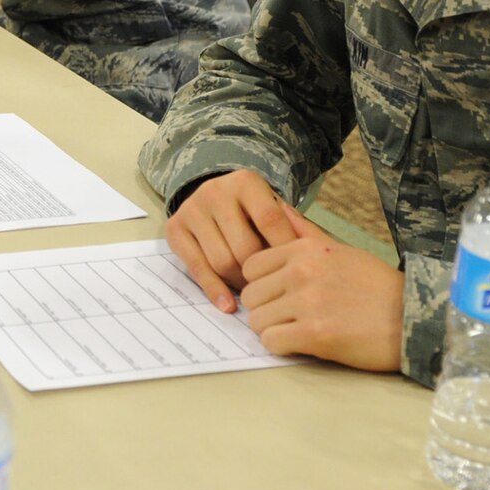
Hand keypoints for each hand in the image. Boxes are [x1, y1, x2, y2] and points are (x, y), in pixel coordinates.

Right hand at [164, 169, 301, 310]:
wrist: (213, 196)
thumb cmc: (253, 211)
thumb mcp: (275, 209)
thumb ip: (295, 228)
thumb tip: (314, 254)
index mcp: (246, 183)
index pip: (271, 221)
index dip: (285, 252)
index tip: (297, 275)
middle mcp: (215, 192)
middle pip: (244, 247)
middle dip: (261, 274)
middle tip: (274, 289)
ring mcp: (192, 209)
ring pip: (221, 261)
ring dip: (240, 283)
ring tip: (254, 291)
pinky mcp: (175, 229)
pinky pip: (197, 268)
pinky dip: (214, 290)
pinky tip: (228, 306)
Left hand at [238, 204, 403, 370]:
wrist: (414, 319)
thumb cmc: (379, 287)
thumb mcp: (342, 250)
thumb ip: (304, 232)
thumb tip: (277, 205)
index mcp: (306, 250)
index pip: (251, 266)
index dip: (262, 284)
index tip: (278, 295)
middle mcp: (303, 272)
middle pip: (251, 295)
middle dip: (266, 309)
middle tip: (289, 317)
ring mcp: (308, 302)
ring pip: (257, 321)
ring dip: (273, 330)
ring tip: (298, 330)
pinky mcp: (314, 334)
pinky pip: (271, 341)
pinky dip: (282, 347)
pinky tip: (303, 343)